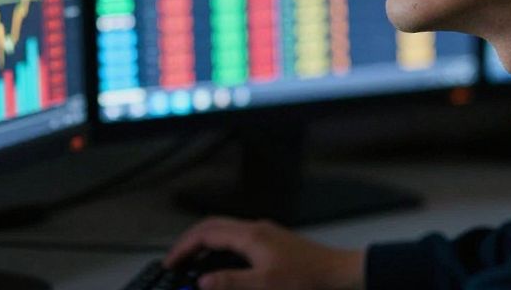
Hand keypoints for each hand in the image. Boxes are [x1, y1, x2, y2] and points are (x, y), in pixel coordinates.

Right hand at [164, 217, 364, 289]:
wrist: (340, 275)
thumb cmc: (308, 280)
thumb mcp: (265, 286)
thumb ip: (230, 283)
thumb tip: (202, 283)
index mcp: (251, 236)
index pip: (206, 233)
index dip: (184, 247)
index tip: (170, 262)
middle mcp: (256, 230)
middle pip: (212, 226)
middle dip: (190, 241)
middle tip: (175, 260)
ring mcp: (265, 234)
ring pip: (225, 231)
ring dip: (205, 243)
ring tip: (192, 262)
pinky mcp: (272, 243)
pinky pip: (237, 239)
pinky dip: (221, 248)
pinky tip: (221, 265)